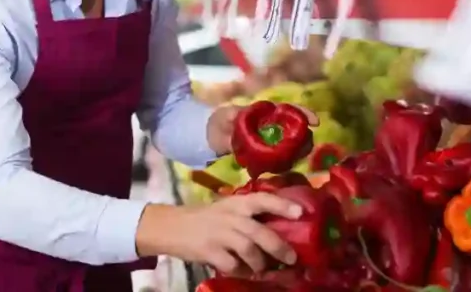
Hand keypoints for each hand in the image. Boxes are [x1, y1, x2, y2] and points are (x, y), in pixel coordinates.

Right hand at [137, 193, 303, 276]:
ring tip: (262, 269)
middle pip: (261, 232)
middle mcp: (230, 216)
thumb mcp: (224, 209)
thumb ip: (246, 215)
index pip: (262, 199)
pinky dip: (241, 271)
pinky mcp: (209, 251)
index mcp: (235, 203)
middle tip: (291, 258)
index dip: (282, 205)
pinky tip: (242, 272)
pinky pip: (233, 265)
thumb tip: (277, 228)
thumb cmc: (202, 218)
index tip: (301, 212)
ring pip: (250, 251)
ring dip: (260, 263)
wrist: (169, 226)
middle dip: (279, 248)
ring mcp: (219, 234)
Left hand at [206, 103, 318, 155]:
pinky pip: (282, 157)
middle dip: (304, 136)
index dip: (304, 114)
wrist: (206, 136)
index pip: (289, 110)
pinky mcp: (265, 154)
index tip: (316, 122)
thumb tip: (244, 138)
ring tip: (298, 157)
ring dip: (298, 149)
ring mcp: (269, 140)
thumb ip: (235, 124)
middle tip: (306, 147)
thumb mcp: (225, 118)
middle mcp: (271, 126)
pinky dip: (287, 160)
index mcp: (264, 113)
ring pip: (292, 144)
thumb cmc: (218, 122)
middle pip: (295, 129)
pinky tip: (287, 166)